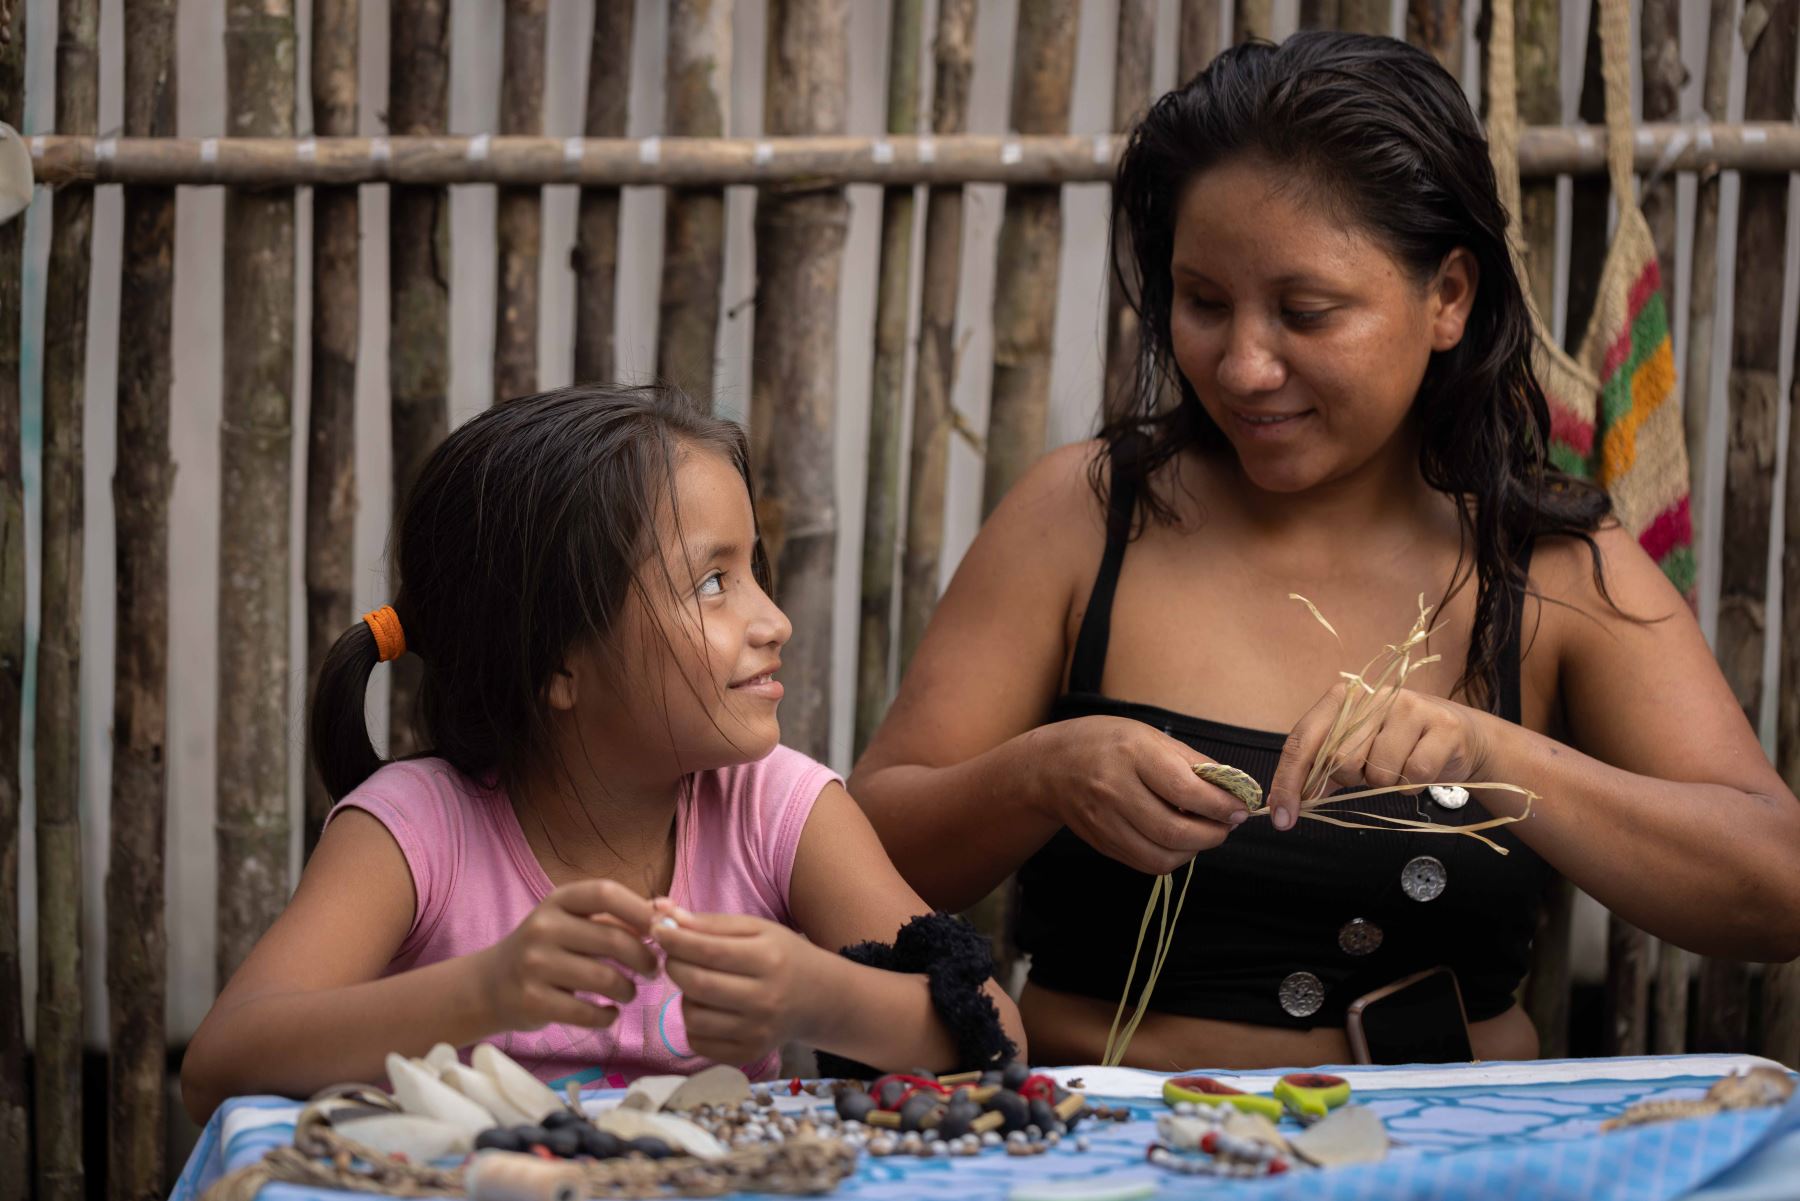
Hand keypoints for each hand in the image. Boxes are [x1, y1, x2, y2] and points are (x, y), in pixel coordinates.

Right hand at [477, 879, 659, 1032]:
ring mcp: (534, 965)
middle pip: (614, 940)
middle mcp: (543, 927)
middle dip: (645, 958)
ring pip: (605, 979)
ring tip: (628, 992)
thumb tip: (670, 910)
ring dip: (628, 990)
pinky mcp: (532, 1001)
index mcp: (557, 900)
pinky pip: (588, 1012)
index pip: (606, 893)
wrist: (489, 986)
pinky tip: (609, 1012)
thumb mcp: (572, 922)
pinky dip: (608, 1016)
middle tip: (653, 969)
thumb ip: (618, 916)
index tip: (664, 928)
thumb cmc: (547, 950)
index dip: (641, 910)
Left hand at [650, 902, 823, 1064]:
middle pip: (697, 985)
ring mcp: (757, 1033)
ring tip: (699, 983)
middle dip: (674, 965)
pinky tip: (708, 1008)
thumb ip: (709, 922)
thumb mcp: (755, 929)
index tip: (656, 928)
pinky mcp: (748, 1055)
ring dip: (684, 996)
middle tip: (676, 955)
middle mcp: (765, 1000)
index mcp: (768, 960)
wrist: (819, 999)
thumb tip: (661, 912)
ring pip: (693, 1017)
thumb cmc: (782, 955)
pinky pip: (698, 1043)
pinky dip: (692, 1024)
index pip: (708, 951)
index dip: (674, 939)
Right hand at [1032, 716, 1247, 875]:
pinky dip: (1172, 857)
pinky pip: (1146, 863)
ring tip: (1204, 833)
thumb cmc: (1106, 743)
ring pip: (1161, 856)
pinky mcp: (1102, 844)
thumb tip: (1233, 789)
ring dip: (1194, 850)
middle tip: (1227, 825)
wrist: (1049, 767)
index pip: (1184, 790)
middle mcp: (1114, 790)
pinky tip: (1179, 841)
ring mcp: (1104, 822)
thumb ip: (1191, 763)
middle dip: (1213, 834)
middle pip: (1174, 830)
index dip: (1220, 805)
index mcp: (1131, 755)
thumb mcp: (1148, 736)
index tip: (1240, 809)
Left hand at [1268, 685, 1491, 831]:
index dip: (1289, 780)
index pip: (1303, 739)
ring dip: (1386, 783)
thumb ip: (1320, 772)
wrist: (1461, 737)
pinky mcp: (1443, 727)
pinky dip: (1412, 785)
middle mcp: (1374, 696)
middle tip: (1372, 769)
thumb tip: (1284, 803)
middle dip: (1354, 778)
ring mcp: (1411, 707)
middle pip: (1340, 759)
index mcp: (1344, 699)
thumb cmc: (1399, 745)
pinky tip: (1420, 770)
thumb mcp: (1356, 753)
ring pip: (1378, 770)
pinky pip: (1413, 775)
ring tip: (1400, 766)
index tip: (1282, 816)